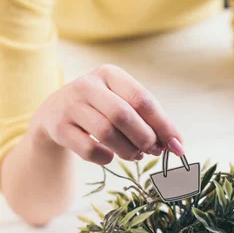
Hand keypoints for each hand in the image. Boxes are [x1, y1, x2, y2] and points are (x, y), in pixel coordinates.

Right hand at [29, 63, 184, 164]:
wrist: (55, 115)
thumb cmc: (100, 110)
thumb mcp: (123, 104)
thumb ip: (150, 121)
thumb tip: (177, 145)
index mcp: (110, 74)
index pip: (142, 99)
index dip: (163, 125)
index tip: (177, 146)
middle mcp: (88, 85)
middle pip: (124, 115)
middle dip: (145, 138)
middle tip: (153, 151)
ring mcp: (70, 105)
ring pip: (106, 133)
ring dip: (128, 151)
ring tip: (135, 155)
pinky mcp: (58, 127)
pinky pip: (89, 149)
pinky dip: (105, 158)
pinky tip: (110, 157)